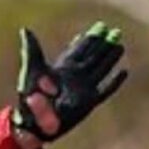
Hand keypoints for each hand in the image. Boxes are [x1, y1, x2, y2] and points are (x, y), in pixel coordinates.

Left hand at [14, 22, 127, 144]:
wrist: (34, 123)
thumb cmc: (29, 96)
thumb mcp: (31, 69)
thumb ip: (32, 49)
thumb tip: (25, 29)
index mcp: (62, 68)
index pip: (80, 49)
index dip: (89, 38)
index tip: (100, 26)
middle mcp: (75, 76)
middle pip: (93, 57)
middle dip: (104, 44)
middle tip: (115, 31)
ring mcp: (83, 89)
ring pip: (101, 69)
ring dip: (111, 58)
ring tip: (120, 46)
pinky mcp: (88, 102)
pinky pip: (105, 90)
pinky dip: (114, 82)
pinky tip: (124, 72)